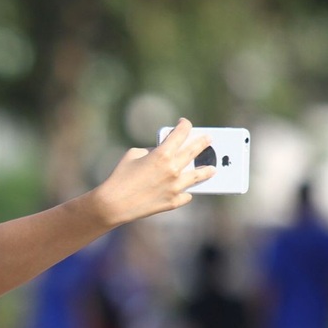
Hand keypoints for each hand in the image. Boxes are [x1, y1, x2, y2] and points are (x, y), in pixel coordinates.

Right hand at [92, 118, 213, 226]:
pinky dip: (185, 192)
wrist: (114, 204)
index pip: (180, 133)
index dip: (184, 125)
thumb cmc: (120, 176)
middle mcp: (173, 169)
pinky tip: (185, 191)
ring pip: (198, 175)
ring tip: (212, 169)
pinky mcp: (173, 201)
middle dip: (203, 142)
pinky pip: (186, 194)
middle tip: (208, 139)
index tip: (185, 123)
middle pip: (194, 151)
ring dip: (207, 170)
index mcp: (162, 154)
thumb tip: (162, 153)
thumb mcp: (133, 155)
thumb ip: (151, 151)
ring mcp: (175, 187)